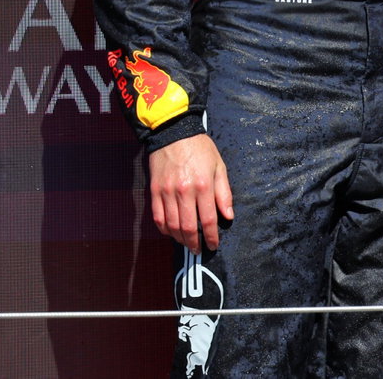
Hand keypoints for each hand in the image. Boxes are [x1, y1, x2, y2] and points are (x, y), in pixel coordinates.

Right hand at [148, 134, 233, 252]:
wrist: (173, 133)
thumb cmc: (200, 149)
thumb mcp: (219, 166)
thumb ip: (224, 193)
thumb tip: (228, 215)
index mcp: (203, 185)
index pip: (208, 219)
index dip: (211, 236)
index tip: (213, 245)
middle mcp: (184, 191)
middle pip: (188, 227)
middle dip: (194, 243)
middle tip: (199, 249)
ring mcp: (166, 192)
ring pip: (171, 226)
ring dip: (179, 239)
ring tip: (187, 243)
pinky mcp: (154, 191)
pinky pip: (157, 217)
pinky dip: (164, 229)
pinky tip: (171, 232)